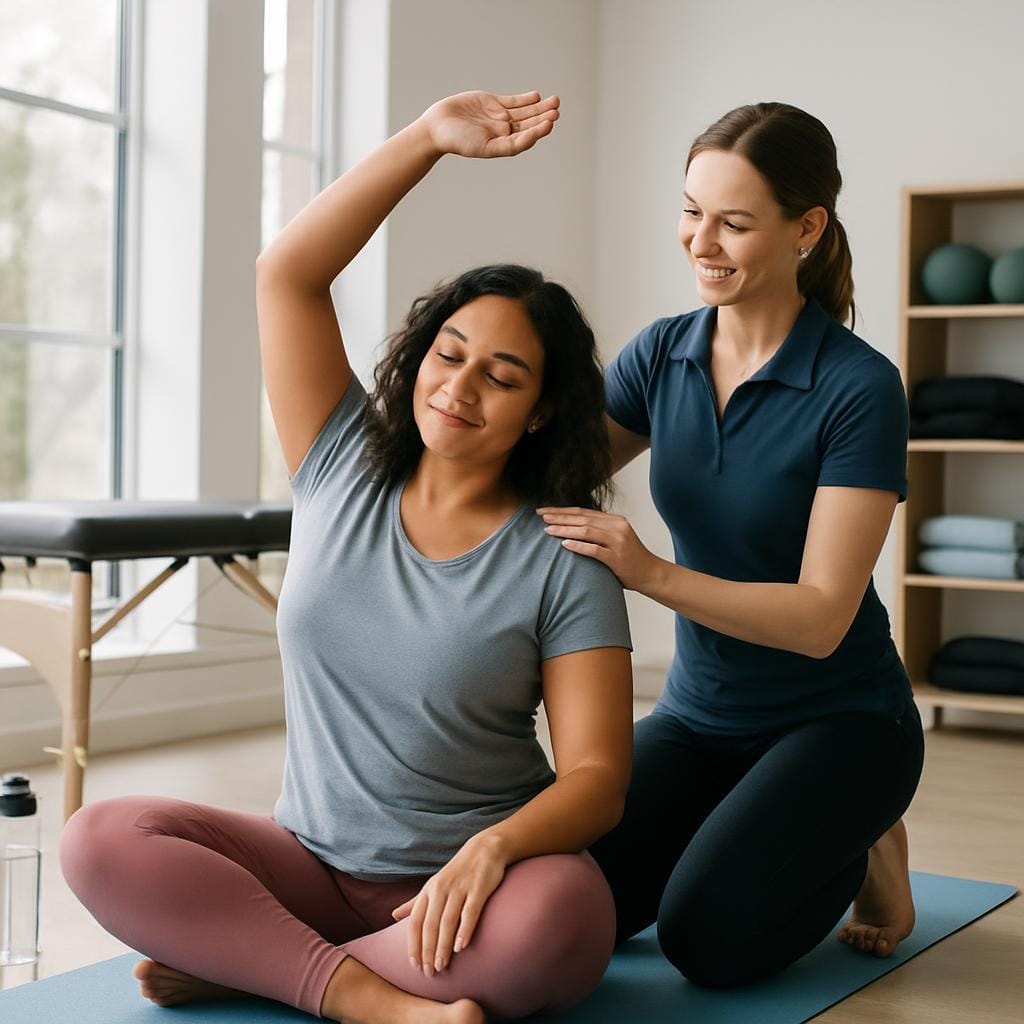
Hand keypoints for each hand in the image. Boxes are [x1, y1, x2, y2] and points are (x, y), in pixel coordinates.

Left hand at [391, 833, 507, 976]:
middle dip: (428, 951)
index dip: (413, 944)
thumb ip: (414, 903)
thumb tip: (393, 916)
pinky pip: (470, 911)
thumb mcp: (433, 885)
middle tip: (429, 973)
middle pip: (430, 925)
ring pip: (447, 921)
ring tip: (442, 966)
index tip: (414, 966)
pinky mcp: (478, 888)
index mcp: (428, 891)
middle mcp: (441, 889)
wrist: (484, 849)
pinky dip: (464, 930)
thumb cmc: (456, 873)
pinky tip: (461, 947)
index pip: (415, 921)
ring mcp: (460, 888)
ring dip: (443, 945)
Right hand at [419, 90, 558, 158]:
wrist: (438, 126)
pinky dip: (525, 100)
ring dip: (539, 108)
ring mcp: (498, 116)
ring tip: (554, 102)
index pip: (526, 138)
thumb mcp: (485, 147)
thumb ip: (508, 145)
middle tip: (557, 111)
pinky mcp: (492, 103)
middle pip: (529, 124)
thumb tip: (530, 139)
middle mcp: (503, 131)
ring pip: (524, 112)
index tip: (549, 123)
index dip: (539, 131)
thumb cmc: (459, 141)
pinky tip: (536, 97)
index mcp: (503, 145)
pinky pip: (513, 102)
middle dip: (543, 117)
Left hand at [538, 507, 665, 591]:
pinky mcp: (617, 558)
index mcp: (614, 520)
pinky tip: (564, 545)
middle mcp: (617, 527)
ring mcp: (618, 542)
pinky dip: (578, 546)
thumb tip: (572, 527)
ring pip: (586, 531)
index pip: (583, 511)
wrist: (651, 574)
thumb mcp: (615, 539)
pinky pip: (594, 550)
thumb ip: (599, 531)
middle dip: (559, 516)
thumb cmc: (629, 559)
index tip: (544, 510)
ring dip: (565, 530)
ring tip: (548, 530)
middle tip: (540, 516)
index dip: (562, 510)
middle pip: (582, 518)